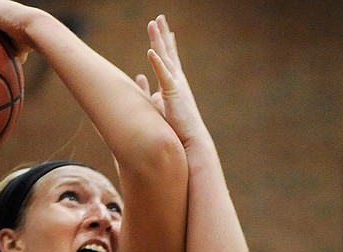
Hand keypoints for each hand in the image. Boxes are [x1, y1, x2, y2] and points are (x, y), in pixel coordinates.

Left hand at [136, 15, 208, 146]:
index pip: (169, 61)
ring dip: (158, 40)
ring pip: (165, 58)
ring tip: (153, 24)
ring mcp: (175, 85)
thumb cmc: (179, 129)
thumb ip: (157, 100)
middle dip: (162, 34)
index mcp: (174, 84)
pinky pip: (163, 75)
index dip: (166, 45)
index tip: (165, 31)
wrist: (191, 141)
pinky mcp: (172, 94)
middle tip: (159, 18)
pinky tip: (151, 51)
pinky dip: (157, 63)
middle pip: (168, 53)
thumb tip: (153, 96)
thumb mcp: (165, 111)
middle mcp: (177, 81)